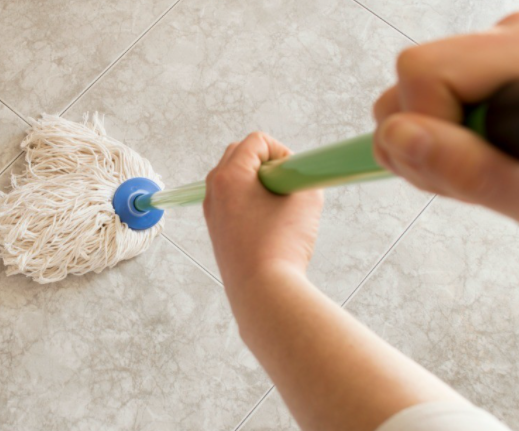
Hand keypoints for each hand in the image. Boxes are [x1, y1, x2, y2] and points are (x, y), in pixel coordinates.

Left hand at [204, 132, 323, 291]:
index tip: (293, 174)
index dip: (281, 151)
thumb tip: (299, 175)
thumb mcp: (307, 199)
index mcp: (229, 175)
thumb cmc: (282, 246)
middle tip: (286, 184)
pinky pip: (233, 201)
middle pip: (239, 154)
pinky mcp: (216, 229)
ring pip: (235, 179)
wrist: (263, 290)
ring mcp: (212, 210)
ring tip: (279, 206)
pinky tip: (269, 223)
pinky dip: (250, 201)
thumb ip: (303, 176)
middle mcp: (214, 189)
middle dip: (266, 163)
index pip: (255, 141)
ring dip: (258, 182)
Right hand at [373, 10, 518, 226]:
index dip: (422, 128)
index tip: (454, 171)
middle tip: (473, 179)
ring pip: (426, 84)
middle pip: (417, 72)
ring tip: (491, 171)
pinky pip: (450, 91)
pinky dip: (455, 130)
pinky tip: (495, 154)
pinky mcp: (510, 64)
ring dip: (438, 137)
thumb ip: (469, 169)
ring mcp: (515, 48)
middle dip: (423, 135)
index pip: (423, 71)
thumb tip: (397, 137)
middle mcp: (518, 39)